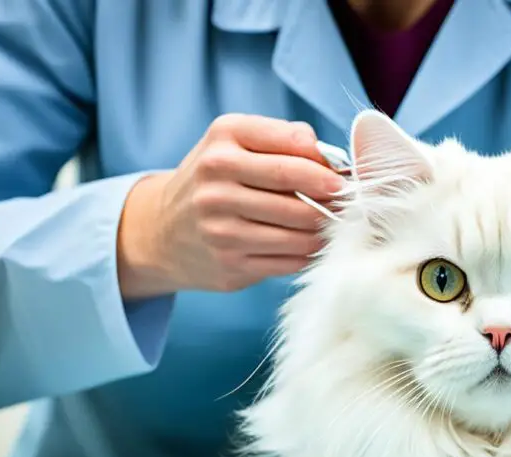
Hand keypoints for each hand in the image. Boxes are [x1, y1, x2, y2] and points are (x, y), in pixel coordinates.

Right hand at [116, 114, 344, 298]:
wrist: (162, 229)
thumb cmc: (215, 179)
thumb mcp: (236, 141)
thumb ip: (285, 138)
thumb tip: (333, 159)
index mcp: (224, 140)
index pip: (296, 148)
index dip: (327, 165)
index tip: (343, 177)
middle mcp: (216, 181)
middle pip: (300, 192)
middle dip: (333, 200)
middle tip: (348, 204)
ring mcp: (221, 226)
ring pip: (299, 230)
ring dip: (325, 230)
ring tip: (332, 225)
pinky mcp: (229, 263)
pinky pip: (289, 260)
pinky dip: (308, 254)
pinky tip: (310, 246)